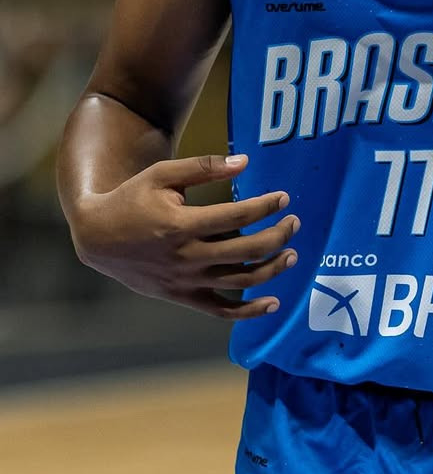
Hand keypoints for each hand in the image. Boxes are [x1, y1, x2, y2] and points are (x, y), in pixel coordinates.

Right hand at [70, 152, 298, 318]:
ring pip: (240, 281)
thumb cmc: (132, 199)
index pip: (238, 215)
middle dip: (278, 235)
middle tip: (294, 223)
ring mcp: (185, 281)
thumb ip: (204, 167)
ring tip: (292, 254)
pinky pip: (221, 311)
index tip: (284, 197)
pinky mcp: (182, 297)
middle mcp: (187, 257)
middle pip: (247, 250)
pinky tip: (273, 303)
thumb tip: (245, 162)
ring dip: (272, 269)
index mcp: (182, 224)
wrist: (97, 237)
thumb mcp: (162, 175)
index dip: (267, 206)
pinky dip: (249, 311)